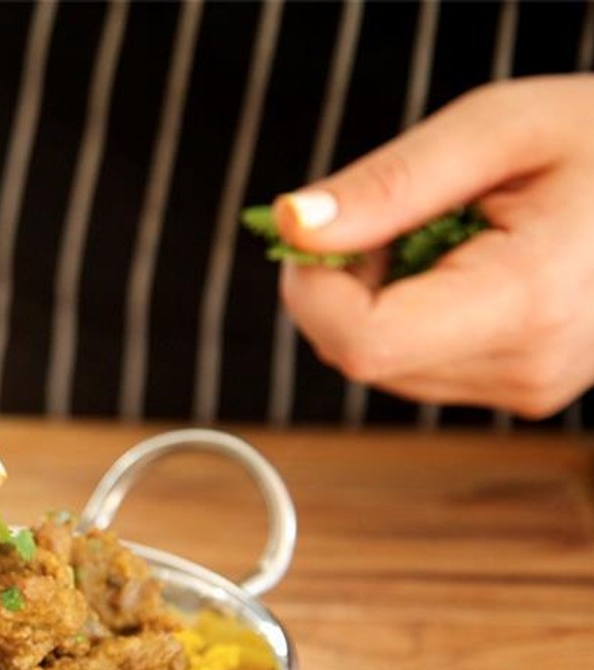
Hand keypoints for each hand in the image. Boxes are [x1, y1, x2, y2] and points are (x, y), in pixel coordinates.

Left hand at [274, 75, 593, 416]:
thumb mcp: (496, 126)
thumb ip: (388, 183)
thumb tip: (292, 225)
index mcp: (528, 299)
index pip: (361, 342)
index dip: (312, 288)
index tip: (318, 232)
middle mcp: (531, 365)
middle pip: (360, 355)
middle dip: (345, 284)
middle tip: (403, 212)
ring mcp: (532, 387)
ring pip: (381, 366)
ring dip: (378, 298)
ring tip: (450, 231)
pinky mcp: (526, 389)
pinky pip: (419, 365)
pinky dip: (411, 315)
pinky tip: (464, 265)